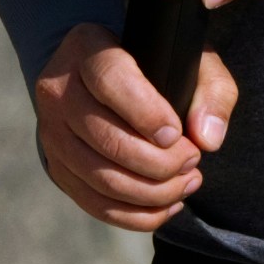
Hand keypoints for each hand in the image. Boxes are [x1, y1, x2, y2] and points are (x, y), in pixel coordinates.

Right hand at [31, 18, 231, 229]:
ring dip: (154, 192)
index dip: (146, 113)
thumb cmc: (156, 67)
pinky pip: (97, 205)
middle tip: (193, 160)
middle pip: (107, 139)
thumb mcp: (191, 60)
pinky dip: (138, 215)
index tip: (177, 134)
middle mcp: (58, 90)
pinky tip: (169, 205)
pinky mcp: (58, 168)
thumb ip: (211, 91)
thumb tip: (207, 138)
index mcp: (87, 48)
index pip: (110, 80)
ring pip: (102, 179)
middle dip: (160, 162)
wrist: (106, 80)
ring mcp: (52, 133)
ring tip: (187, 182)